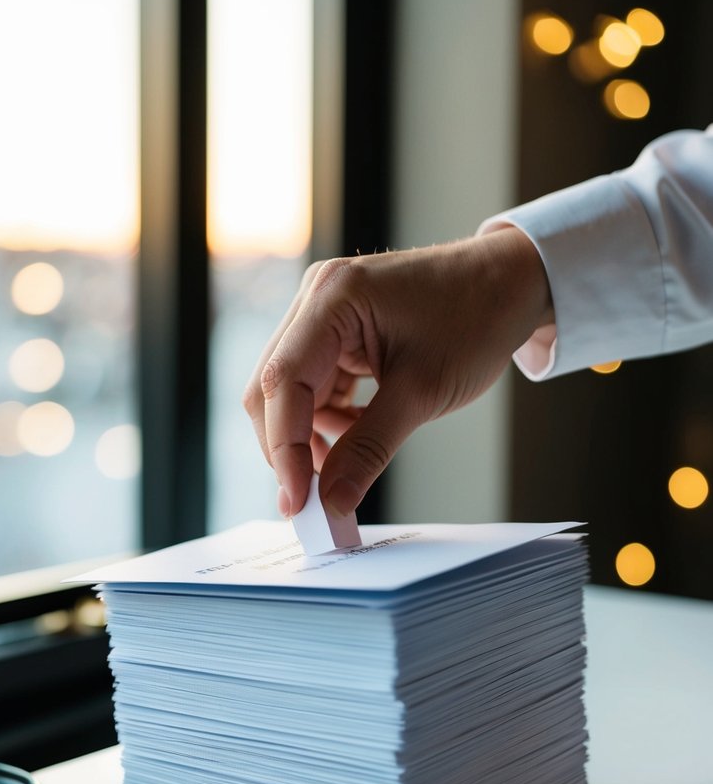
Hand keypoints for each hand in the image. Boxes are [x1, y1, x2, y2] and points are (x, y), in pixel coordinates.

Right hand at [243, 227, 552, 517]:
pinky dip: (328, 419)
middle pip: (273, 387)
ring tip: (345, 468)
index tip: (298, 500)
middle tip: (311, 500)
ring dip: (310, 436)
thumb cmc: (477, 317)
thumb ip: (370, 449)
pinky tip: (356, 436)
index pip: (282, 382)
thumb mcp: (423, 392)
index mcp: (332, 298)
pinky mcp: (337, 330)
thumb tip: (332, 500)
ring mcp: (324, 313)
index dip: (283, 449)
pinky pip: (314, 384)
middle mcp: (317, 298)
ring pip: (290, 391)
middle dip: (289, 447)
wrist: (510, 283)